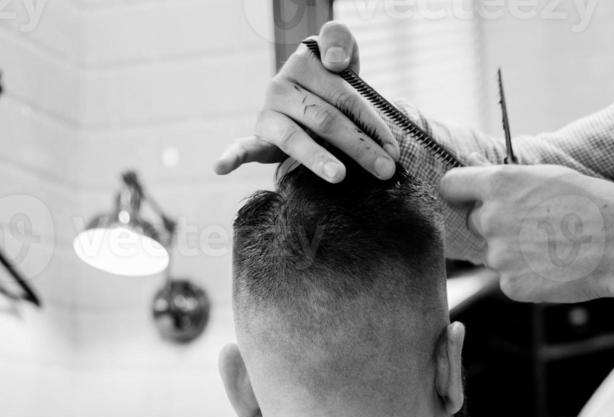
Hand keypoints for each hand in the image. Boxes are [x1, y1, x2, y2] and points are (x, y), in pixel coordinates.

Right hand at [213, 21, 399, 183]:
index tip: (393, 148)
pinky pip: (242, 147)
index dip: (372, 123)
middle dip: (359, 147)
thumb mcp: (343, 62)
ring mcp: (268, 113)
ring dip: (318, 159)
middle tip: (385, 170)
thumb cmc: (331, 89)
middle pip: (326, 119)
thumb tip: (333, 61)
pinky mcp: (257, 136)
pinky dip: (230, 156)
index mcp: (305, 62)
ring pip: (296, 138)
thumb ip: (342, 42)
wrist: (309, 105)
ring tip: (340, 177)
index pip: (345, 96)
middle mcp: (281, 84)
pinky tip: (219, 167)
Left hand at [440, 160, 613, 302]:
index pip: (451, 185)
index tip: (465, 196)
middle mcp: (492, 220)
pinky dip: (525, 273)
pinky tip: (553, 265)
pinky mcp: (510, 285)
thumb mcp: (549, 176)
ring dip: (512, 249)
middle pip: (474, 221)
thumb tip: (472, 162)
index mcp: (500, 185)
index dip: (458, 191)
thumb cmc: (592, 204)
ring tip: (551, 245)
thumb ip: (505, 177)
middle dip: (494, 221)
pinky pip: (507, 277)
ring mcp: (499, 256)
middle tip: (534, 222)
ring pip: (492, 251)